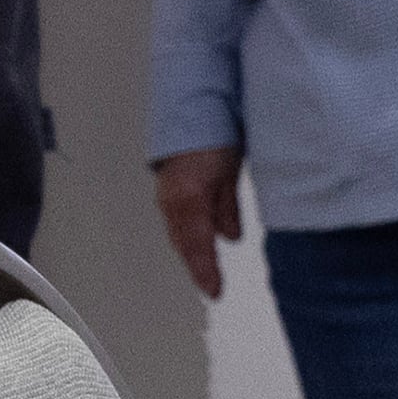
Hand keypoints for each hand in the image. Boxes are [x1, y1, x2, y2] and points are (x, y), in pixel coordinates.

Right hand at [154, 145, 247, 298]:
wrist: (194, 107)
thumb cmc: (217, 135)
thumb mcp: (230, 171)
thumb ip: (228, 206)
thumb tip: (230, 237)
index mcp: (189, 198)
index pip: (198, 243)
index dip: (205, 270)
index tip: (214, 291)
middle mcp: (173, 201)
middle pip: (186, 243)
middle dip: (198, 266)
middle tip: (212, 288)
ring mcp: (166, 197)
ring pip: (180, 234)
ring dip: (192, 253)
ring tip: (206, 275)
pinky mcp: (167, 193)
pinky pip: (177, 222)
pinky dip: (188, 237)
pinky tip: (198, 246)